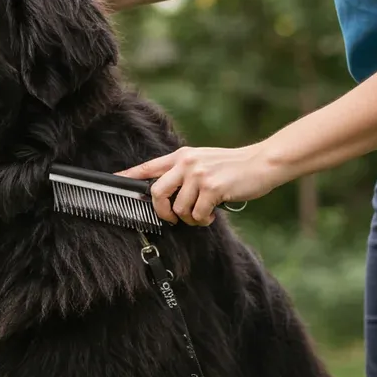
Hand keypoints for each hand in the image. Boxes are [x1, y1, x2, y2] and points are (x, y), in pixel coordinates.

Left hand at [115, 144, 286, 225]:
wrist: (263, 162)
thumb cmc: (233, 167)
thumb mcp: (204, 161)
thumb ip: (184, 171)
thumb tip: (163, 193)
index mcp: (182, 156)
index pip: (148, 166)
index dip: (129, 174)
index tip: (114, 179)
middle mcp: (186, 163)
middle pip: (156, 193)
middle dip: (163, 212)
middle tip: (173, 218)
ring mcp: (198, 174)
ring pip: (179, 208)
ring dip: (189, 219)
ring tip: (202, 214)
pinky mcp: (212, 188)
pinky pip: (197, 214)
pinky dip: (203, 220)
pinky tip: (212, 215)